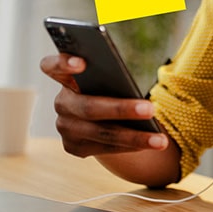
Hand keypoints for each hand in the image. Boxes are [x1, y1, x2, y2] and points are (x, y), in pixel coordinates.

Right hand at [39, 53, 168, 157]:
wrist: (105, 117)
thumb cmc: (112, 87)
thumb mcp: (111, 78)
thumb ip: (114, 77)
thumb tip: (135, 88)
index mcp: (65, 77)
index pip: (51, 66)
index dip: (63, 63)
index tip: (82, 63)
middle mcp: (61, 103)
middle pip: (88, 107)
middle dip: (121, 109)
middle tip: (150, 109)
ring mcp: (65, 128)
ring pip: (101, 133)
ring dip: (134, 136)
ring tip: (160, 139)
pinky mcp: (74, 147)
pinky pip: (105, 148)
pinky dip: (130, 146)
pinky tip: (151, 143)